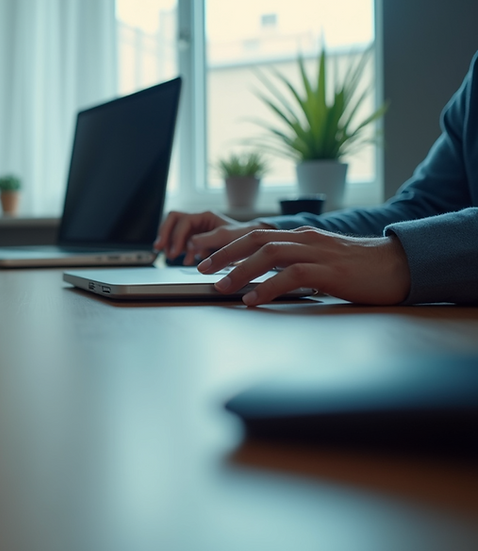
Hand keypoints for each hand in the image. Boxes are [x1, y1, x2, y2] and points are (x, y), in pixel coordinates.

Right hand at [154, 210, 272, 264]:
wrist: (255, 244)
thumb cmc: (244, 236)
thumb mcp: (228, 237)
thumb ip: (209, 239)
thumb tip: (191, 243)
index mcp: (204, 216)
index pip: (180, 220)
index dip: (175, 236)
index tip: (175, 251)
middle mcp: (198, 221)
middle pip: (172, 220)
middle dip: (165, 234)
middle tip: (161, 248)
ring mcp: (197, 230)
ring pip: (174, 231)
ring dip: (170, 243)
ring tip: (170, 256)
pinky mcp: (198, 241)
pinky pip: (182, 242)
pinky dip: (181, 251)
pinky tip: (186, 260)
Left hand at [196, 227, 411, 305]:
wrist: (400, 267)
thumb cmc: (360, 269)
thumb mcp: (321, 263)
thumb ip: (294, 266)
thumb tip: (264, 281)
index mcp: (302, 237)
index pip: (257, 235)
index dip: (228, 245)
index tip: (206, 258)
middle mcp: (306, 239)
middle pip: (256, 239)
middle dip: (224, 253)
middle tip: (201, 269)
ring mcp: (318, 253)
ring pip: (270, 254)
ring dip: (240, 270)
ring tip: (220, 287)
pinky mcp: (330, 271)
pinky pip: (293, 275)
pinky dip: (268, 287)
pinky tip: (253, 299)